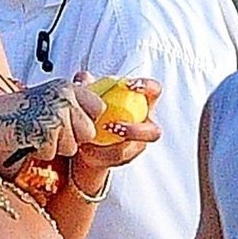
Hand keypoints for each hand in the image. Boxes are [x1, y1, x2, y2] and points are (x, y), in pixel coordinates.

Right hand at [0, 79, 102, 174]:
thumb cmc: (13, 114)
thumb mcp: (44, 99)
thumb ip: (71, 99)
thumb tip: (95, 90)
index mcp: (65, 87)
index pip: (99, 106)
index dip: (87, 121)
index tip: (72, 124)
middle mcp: (63, 97)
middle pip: (89, 131)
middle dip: (72, 138)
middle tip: (47, 131)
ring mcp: (56, 115)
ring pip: (72, 146)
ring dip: (54, 147)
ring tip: (34, 135)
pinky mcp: (46, 133)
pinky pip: (53, 153)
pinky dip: (40, 152)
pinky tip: (26, 140)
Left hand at [66, 77, 161, 195]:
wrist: (88, 136)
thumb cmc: (95, 108)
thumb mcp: (88, 94)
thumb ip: (88, 85)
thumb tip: (83, 78)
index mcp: (142, 102)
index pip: (154, 91)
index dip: (147, 87)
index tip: (129, 85)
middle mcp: (146, 124)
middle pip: (153, 131)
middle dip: (135, 131)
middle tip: (114, 126)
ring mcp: (137, 144)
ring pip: (133, 149)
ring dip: (115, 146)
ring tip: (93, 138)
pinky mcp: (124, 158)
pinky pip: (116, 159)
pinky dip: (100, 155)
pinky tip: (85, 148)